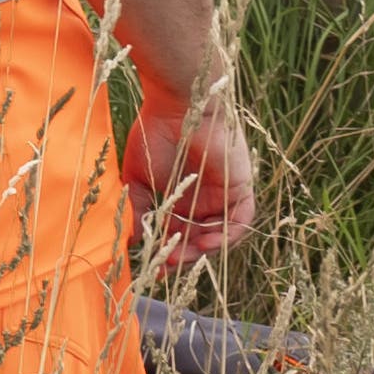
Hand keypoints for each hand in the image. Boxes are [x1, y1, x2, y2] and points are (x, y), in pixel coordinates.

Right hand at [128, 89, 256, 279]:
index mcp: (180, 199)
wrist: (178, 105)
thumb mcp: (139, 179)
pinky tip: (207, 243)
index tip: (152, 268)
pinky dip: (228, 236)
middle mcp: (202, 200)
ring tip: (182, 256)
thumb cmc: (155, 134)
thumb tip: (131, 242)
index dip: (166, 255)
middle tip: (165, 264)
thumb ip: (139, 210)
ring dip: (202, 251)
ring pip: (219, 235)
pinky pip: (241, 220)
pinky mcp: (240, 187)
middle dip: (182, 257)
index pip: (177, 236)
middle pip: (198, 241)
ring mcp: (222, 195)